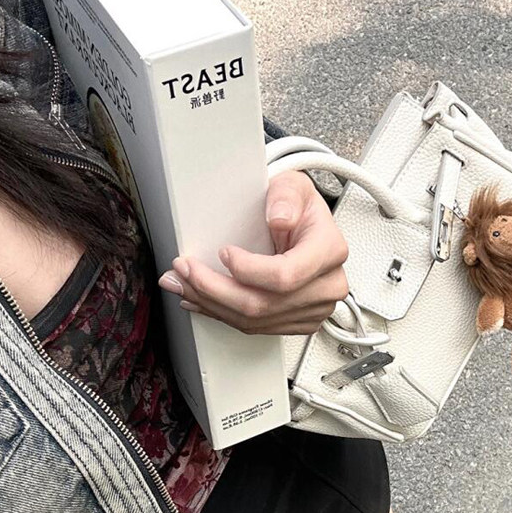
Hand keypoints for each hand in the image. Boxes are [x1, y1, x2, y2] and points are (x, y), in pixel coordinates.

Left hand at [157, 170, 348, 334]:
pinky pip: (255, 327)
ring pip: (254, 321)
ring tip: (183, 285)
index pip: (285, 275)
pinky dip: (221, 313)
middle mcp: (327, 286)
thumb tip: (279, 219)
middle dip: (214, 289)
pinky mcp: (298, 322)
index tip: (224, 252)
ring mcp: (313, 310)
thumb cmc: (298, 208)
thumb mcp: (293, 185)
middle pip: (263, 304)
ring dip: (211, 304)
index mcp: (329, 251)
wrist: (307, 229)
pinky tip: (202, 300)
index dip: (248, 270)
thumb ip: (286, 196)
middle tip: (184, 270)